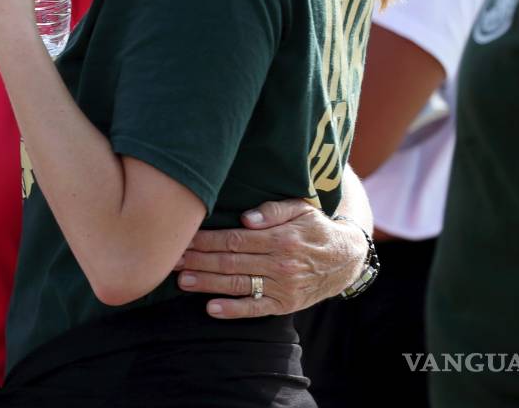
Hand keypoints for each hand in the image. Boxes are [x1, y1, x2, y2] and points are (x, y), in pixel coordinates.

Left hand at [175, 199, 367, 318]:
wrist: (346, 259)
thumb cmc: (316, 228)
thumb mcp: (301, 208)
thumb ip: (273, 210)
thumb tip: (247, 217)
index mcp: (280, 238)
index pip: (234, 238)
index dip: (206, 239)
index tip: (183, 237)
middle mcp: (280, 264)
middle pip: (231, 261)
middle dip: (198, 260)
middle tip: (171, 259)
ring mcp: (282, 287)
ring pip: (238, 284)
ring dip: (207, 284)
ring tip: (182, 281)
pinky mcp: (285, 305)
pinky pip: (256, 309)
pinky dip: (233, 310)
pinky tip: (211, 308)